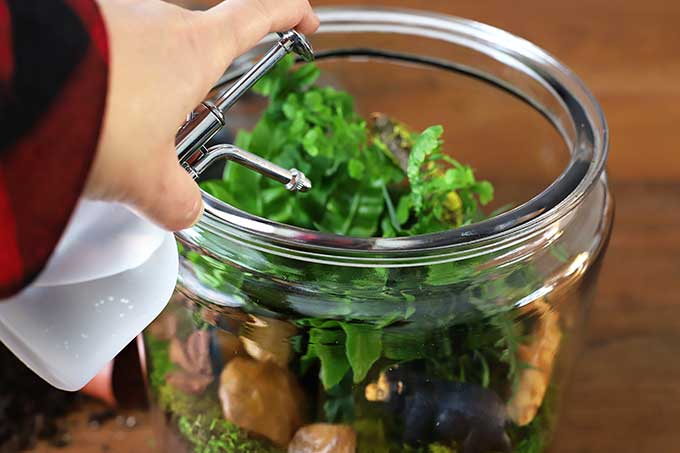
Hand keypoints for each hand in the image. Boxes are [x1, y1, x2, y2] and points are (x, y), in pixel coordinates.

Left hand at [87, 0, 317, 229]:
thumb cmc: (90, 123)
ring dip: (145, 92)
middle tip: (181, 131)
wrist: (8, 87)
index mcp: (195, 51)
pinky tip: (89, 117)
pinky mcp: (81, 26)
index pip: (259, 14)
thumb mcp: (145, 179)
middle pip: (198, 46)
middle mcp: (159, 22)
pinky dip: (110, 85)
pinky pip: (110, 53)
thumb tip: (187, 213)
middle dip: (196, 86)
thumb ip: (177, 200)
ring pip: (148, 53)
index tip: (306, 21)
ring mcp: (117, 17)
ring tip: (121, 136)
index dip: (289, 14)